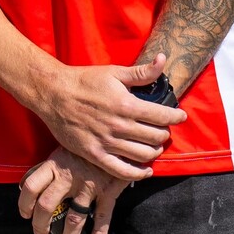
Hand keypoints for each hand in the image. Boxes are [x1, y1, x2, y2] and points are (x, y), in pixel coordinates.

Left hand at [17, 147, 127, 233]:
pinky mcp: (108, 191)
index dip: (24, 203)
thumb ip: (50, 165)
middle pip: (47, 205)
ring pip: (74, 218)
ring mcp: (88, 186)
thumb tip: (30, 180)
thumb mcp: (64, 147)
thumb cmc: (87, 142)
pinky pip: (103, 216)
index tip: (24, 214)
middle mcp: (68, 177)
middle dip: (41, 224)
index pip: (32, 186)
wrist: (116, 134)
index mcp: (55, 164)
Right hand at [23, 55, 186, 181]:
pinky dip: (138, 173)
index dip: (176, 116)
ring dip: (154, 151)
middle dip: (164, 133)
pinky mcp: (94, 154)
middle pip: (155, 137)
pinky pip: (122, 171)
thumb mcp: (114, 72)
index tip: (180, 116)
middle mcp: (119, 126)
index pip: (162, 116)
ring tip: (154, 145)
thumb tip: (163, 60)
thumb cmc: (84, 81)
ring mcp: (106, 142)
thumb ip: (141, 72)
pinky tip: (146, 170)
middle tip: (162, 129)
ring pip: (143, 154)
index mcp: (126, 104)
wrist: (53, 94)